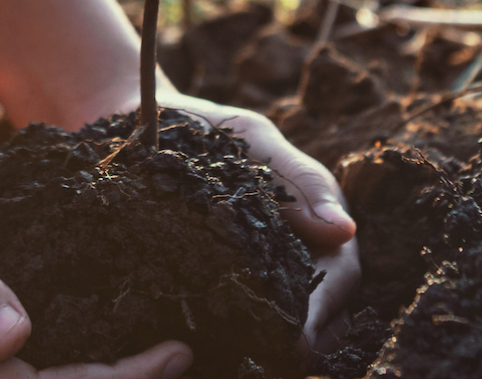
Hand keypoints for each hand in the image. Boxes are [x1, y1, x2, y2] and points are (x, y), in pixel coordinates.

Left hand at [144, 93, 361, 346]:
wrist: (137, 126)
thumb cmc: (199, 126)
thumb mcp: (249, 137)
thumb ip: (296, 180)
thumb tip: (345, 231)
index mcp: (315, 208)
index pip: (341, 271)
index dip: (325, 308)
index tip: (298, 337)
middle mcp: (301, 240)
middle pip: (326, 305)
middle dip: (309, 336)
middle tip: (279, 360)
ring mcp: (268, 260)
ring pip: (297, 317)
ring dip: (286, 340)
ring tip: (258, 361)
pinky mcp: (231, 274)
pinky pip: (254, 313)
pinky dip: (251, 333)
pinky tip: (229, 349)